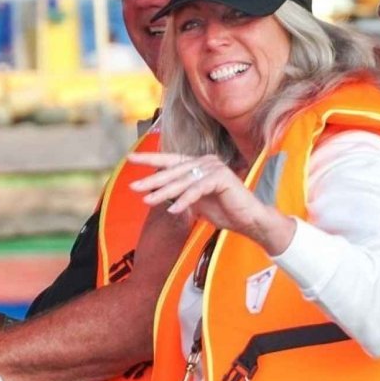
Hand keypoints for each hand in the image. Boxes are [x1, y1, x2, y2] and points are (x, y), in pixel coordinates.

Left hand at [128, 152, 295, 254]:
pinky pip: (197, 190)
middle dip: (152, 179)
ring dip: (164, 192)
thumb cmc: (224, 211)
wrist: (249, 221)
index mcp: (199, 164)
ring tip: (148, 201)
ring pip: (183, 181)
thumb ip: (180, 193)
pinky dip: (184, 200)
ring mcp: (215, 168)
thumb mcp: (195, 201)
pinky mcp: (222, 178)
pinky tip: (173, 210)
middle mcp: (206, 161)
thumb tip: (156, 193)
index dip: (150, 159)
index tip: (129, 159)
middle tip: (134, 187)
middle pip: (173, 170)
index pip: (171, 160)